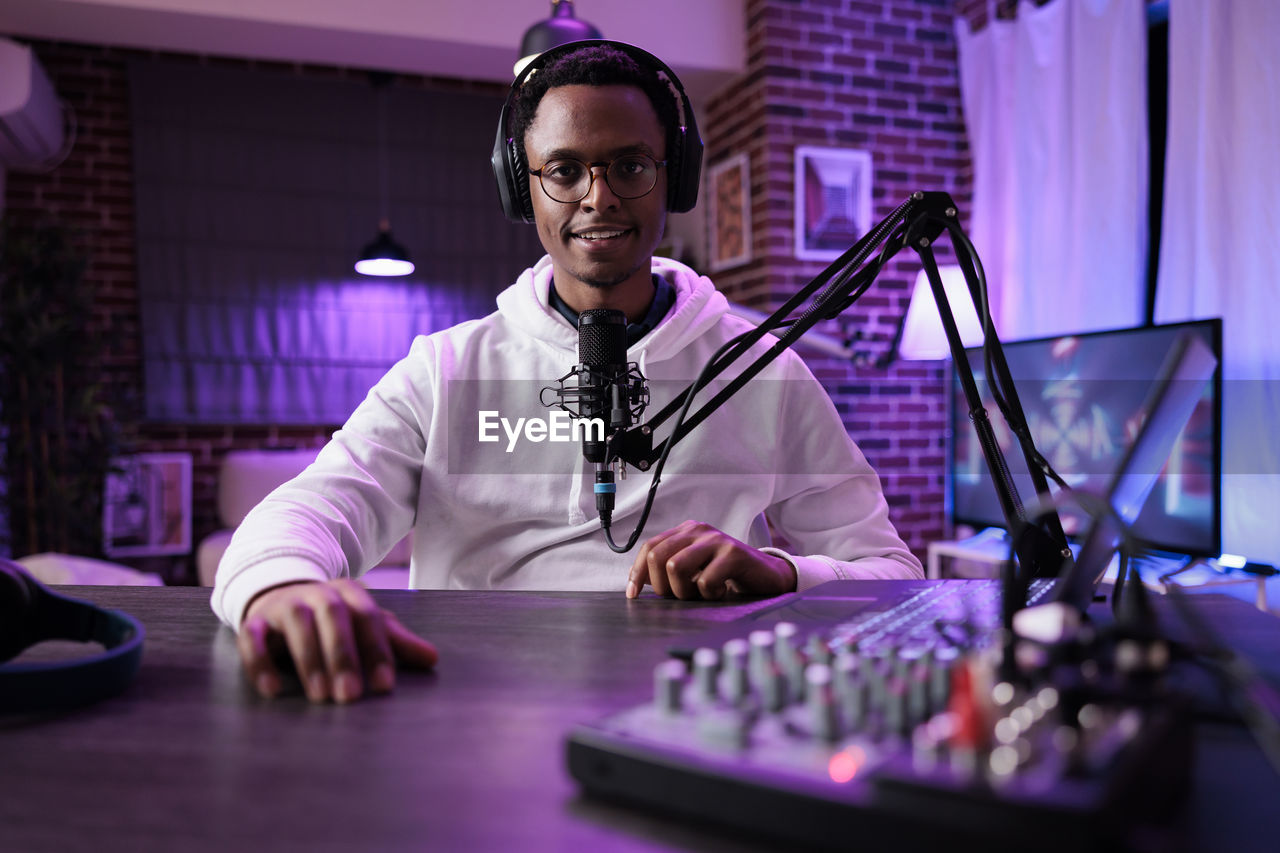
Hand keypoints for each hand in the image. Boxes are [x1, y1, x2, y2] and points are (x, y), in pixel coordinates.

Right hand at [237, 579, 437, 703]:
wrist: (281, 593)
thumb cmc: (332, 620)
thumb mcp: (364, 626)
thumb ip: (395, 642)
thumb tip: (433, 659)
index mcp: (350, 594)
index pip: (369, 619)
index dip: (378, 651)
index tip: (385, 686)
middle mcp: (318, 594)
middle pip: (333, 618)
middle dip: (343, 657)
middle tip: (350, 696)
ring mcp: (285, 604)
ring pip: (298, 624)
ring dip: (309, 660)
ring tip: (320, 696)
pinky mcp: (255, 620)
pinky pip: (253, 638)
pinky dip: (260, 662)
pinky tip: (271, 690)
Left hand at [625, 520, 796, 600]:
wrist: (766, 576)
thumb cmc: (725, 575)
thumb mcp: (694, 568)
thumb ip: (668, 569)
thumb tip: (636, 583)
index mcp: (686, 531)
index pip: (650, 547)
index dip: (638, 573)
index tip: (633, 595)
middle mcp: (699, 530)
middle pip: (658, 557)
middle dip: (662, 586)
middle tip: (679, 596)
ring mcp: (716, 540)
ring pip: (675, 567)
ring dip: (684, 591)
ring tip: (699, 594)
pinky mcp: (733, 553)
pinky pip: (704, 581)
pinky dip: (709, 595)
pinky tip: (720, 592)